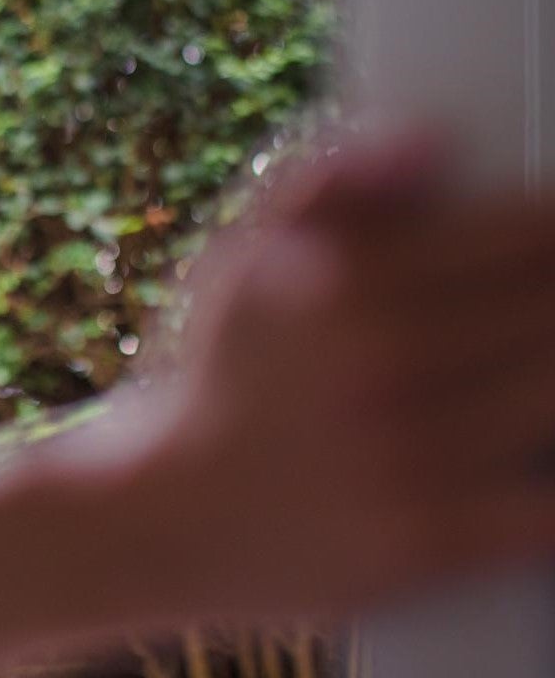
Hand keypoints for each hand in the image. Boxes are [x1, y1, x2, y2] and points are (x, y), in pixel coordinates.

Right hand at [145, 133, 554, 617]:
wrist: (161, 515)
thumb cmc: (219, 379)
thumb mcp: (247, 261)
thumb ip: (332, 186)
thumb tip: (431, 137)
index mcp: (347, 279)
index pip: (527, 237)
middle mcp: (384, 359)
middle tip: (545, 305)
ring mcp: (412, 452)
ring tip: (535, 368)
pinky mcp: (429, 540)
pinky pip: (551, 512)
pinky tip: (538, 457)